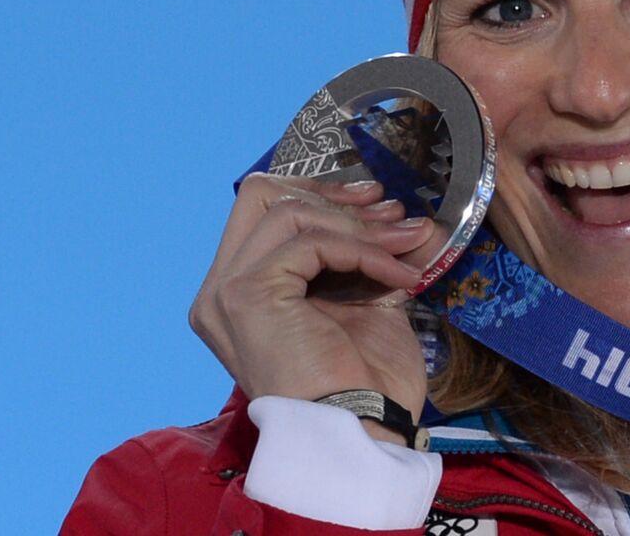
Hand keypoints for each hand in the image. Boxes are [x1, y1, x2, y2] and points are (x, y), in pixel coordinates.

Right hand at [189, 173, 447, 421]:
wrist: (360, 433)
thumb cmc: (365, 383)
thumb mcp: (369, 301)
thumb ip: (373, 255)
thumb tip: (409, 219)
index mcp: (241, 291)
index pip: (266, 211)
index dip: (321, 195)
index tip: (375, 202)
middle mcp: (220, 289)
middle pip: (262, 195)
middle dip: (331, 195)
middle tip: (388, 211)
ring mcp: (228, 291)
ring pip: (289, 212)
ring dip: (359, 225)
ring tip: (406, 244)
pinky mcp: (248, 294)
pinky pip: (311, 242)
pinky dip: (361, 249)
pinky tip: (395, 276)